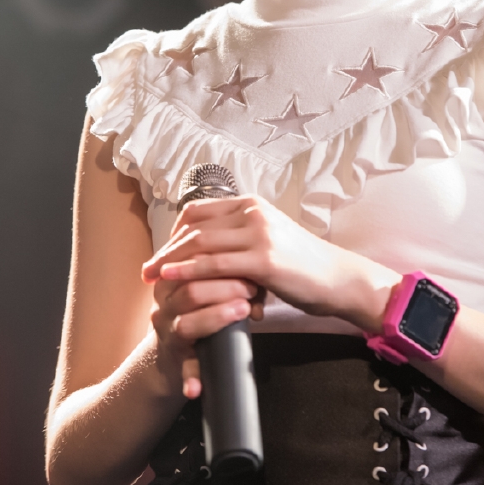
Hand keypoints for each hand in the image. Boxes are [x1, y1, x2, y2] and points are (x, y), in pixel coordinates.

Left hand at [142, 195, 398, 333]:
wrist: (337, 278)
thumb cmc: (303, 266)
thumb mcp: (269, 241)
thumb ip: (242, 238)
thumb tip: (211, 250)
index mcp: (253, 205)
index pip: (200, 211)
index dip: (175, 232)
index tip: (162, 253)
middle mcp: (254, 212)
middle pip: (195, 226)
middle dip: (166, 248)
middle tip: (147, 270)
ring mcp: (259, 233)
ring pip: (201, 242)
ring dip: (170, 261)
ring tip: (152, 277)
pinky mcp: (264, 259)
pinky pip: (216, 263)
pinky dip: (189, 271)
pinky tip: (173, 279)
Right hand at [146, 250, 261, 397]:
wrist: (174, 348)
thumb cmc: (201, 306)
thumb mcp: (210, 283)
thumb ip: (228, 272)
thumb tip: (259, 273)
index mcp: (171, 278)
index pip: (192, 262)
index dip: (221, 261)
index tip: (247, 260)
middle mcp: (164, 303)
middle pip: (190, 291)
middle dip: (225, 287)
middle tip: (252, 288)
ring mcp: (167, 331)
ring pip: (186, 324)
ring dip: (217, 317)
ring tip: (245, 310)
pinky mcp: (176, 358)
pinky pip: (184, 367)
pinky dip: (193, 377)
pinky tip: (199, 386)